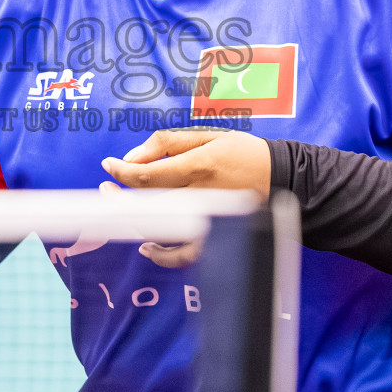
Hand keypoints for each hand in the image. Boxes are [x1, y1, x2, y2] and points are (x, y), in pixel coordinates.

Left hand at [100, 127, 271, 268]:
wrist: (284, 178)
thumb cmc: (244, 153)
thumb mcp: (208, 135)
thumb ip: (168, 143)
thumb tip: (132, 157)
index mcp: (199, 166)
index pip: (147, 175)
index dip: (121, 172)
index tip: (109, 166)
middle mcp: (202, 196)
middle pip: (147, 202)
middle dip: (119, 196)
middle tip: (106, 188)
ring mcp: (209, 221)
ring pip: (159, 228)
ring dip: (133, 221)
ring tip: (119, 208)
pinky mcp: (217, 239)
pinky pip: (183, 256)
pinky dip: (162, 255)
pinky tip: (147, 246)